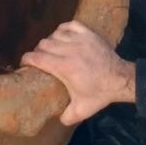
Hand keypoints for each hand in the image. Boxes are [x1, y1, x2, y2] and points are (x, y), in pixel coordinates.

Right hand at [21, 21, 135, 126]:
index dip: (27, 60)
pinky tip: (63, 36)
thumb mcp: (82, 110)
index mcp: (64, 67)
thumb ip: (66, 117)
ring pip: (55, 34)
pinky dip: (63, 29)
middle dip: (38, 51)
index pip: (36, 57)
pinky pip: (70, 25)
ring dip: (50, 41)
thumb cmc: (100, 94)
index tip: (25, 64)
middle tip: (40, 59)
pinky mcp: (89, 34)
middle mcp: (69, 50)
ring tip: (52, 49)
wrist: (120, 80)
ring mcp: (80, 40)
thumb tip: (57, 119)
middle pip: (43, 44)